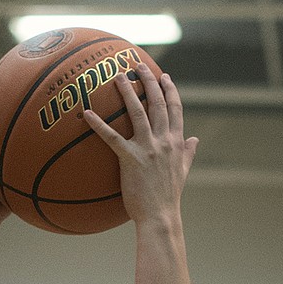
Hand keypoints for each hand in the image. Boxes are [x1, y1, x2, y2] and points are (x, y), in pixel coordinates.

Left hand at [83, 70, 196, 224]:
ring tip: (117, 77)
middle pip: (157, 103)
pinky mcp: (130, 159)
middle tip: (137, 66)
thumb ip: (188, 153)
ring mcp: (147, 148)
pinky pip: (112, 137)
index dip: (170, 91)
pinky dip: (98, 124)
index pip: (176, 110)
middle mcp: (164, 141)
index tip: (164, 77)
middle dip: (148, 81)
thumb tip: (195, 140)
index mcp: (176, 143)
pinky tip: (87, 112)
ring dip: (127, 91)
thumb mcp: (183, 173)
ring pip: (137, 111)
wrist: (160, 217)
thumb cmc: (168, 199)